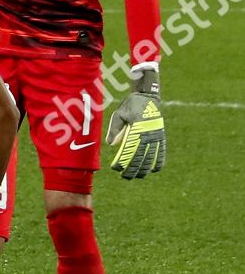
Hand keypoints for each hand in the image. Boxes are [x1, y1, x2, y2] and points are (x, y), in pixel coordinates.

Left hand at [106, 62, 164, 177]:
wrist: (148, 96)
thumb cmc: (131, 105)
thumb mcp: (119, 114)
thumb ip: (115, 129)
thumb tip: (111, 144)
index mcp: (137, 129)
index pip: (129, 149)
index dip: (123, 160)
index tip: (116, 168)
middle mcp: (148, 134)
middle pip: (140, 156)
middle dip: (132, 168)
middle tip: (125, 176)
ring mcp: (156, 136)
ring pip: (151, 156)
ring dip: (144, 168)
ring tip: (137, 176)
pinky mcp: (161, 136)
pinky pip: (161, 151)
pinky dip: (159, 161)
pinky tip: (154, 170)